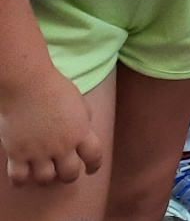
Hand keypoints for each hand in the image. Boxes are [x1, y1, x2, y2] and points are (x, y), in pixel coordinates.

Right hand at [0, 64, 102, 186]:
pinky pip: (20, 178)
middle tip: (64, 172)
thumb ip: (84, 120)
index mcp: (81, 132)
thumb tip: (84, 132)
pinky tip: (22, 176)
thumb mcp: (80, 102)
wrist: (28, 84)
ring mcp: (39, 152)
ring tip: (44, 172)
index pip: (95, 156)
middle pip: (70, 173)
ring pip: (46, 179)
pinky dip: (21, 181)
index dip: (94, 166)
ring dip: (46, 178)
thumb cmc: (54, 88)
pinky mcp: (18, 154)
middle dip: (69, 175)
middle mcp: (62, 146)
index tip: (91, 170)